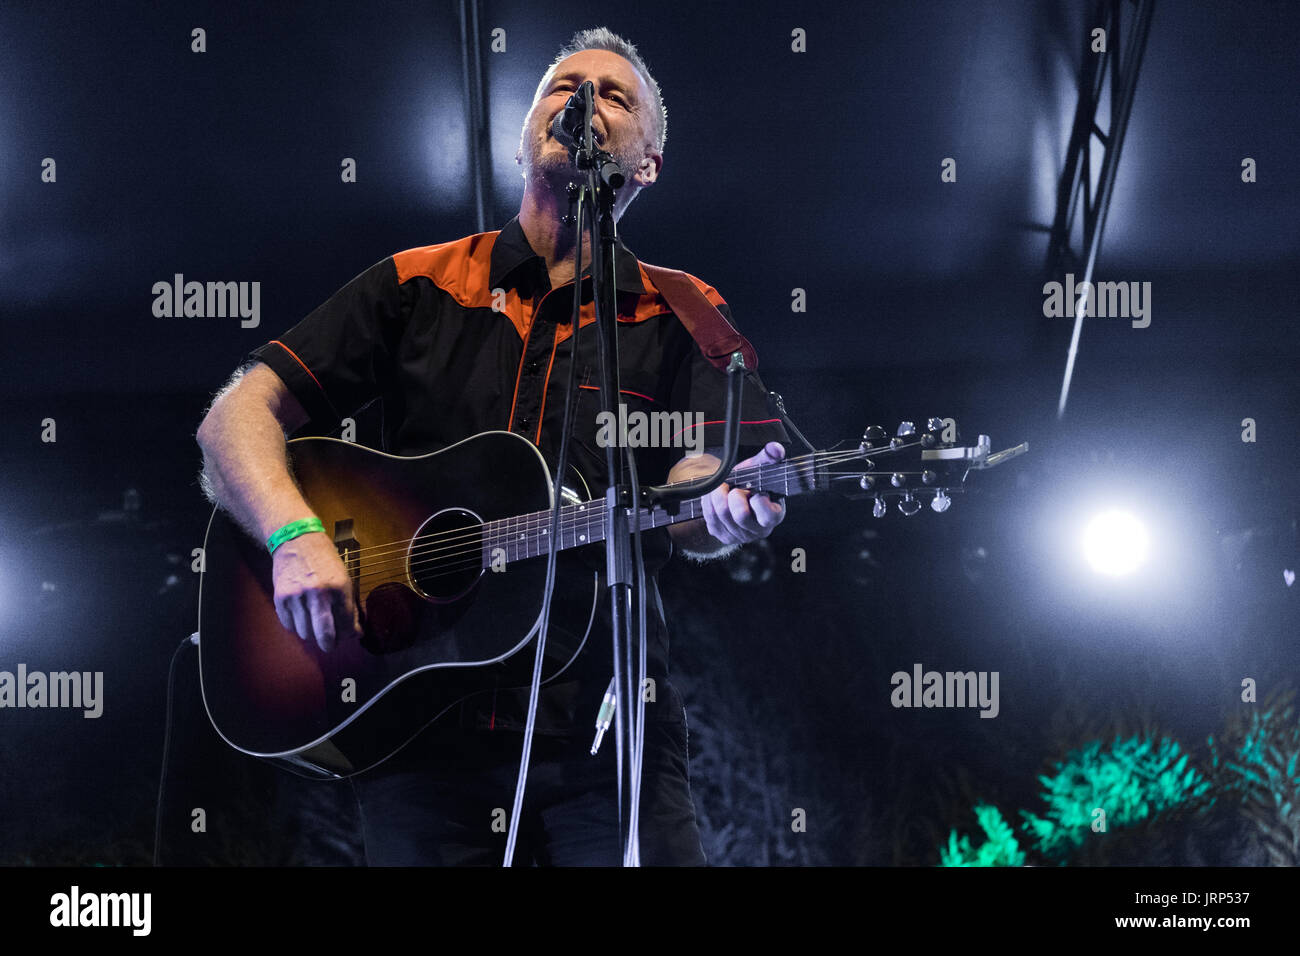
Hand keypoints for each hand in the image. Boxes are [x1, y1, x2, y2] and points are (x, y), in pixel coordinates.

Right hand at [270, 531, 360, 651]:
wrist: (297, 540)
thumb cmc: (325, 559)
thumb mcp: (344, 578)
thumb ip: (349, 606)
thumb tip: (355, 633)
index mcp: (339, 587)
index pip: (346, 623)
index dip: (348, 634)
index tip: (348, 635)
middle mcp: (318, 593)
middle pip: (324, 634)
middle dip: (329, 644)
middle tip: (329, 645)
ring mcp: (297, 596)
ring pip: (305, 633)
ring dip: (311, 634)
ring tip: (315, 626)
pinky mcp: (280, 598)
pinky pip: (289, 625)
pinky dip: (296, 626)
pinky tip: (301, 617)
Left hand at [700, 442, 786, 546]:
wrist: (734, 498)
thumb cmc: (751, 484)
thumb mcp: (760, 471)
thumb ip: (768, 459)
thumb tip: (776, 448)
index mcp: (773, 515)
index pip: (768, 514)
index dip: (759, 501)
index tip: (754, 489)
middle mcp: (758, 530)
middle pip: (741, 515)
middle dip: (733, 495)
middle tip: (734, 487)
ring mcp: (739, 535)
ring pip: (722, 514)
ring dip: (718, 494)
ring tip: (723, 487)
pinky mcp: (722, 534)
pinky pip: (710, 516)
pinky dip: (709, 501)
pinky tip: (714, 494)